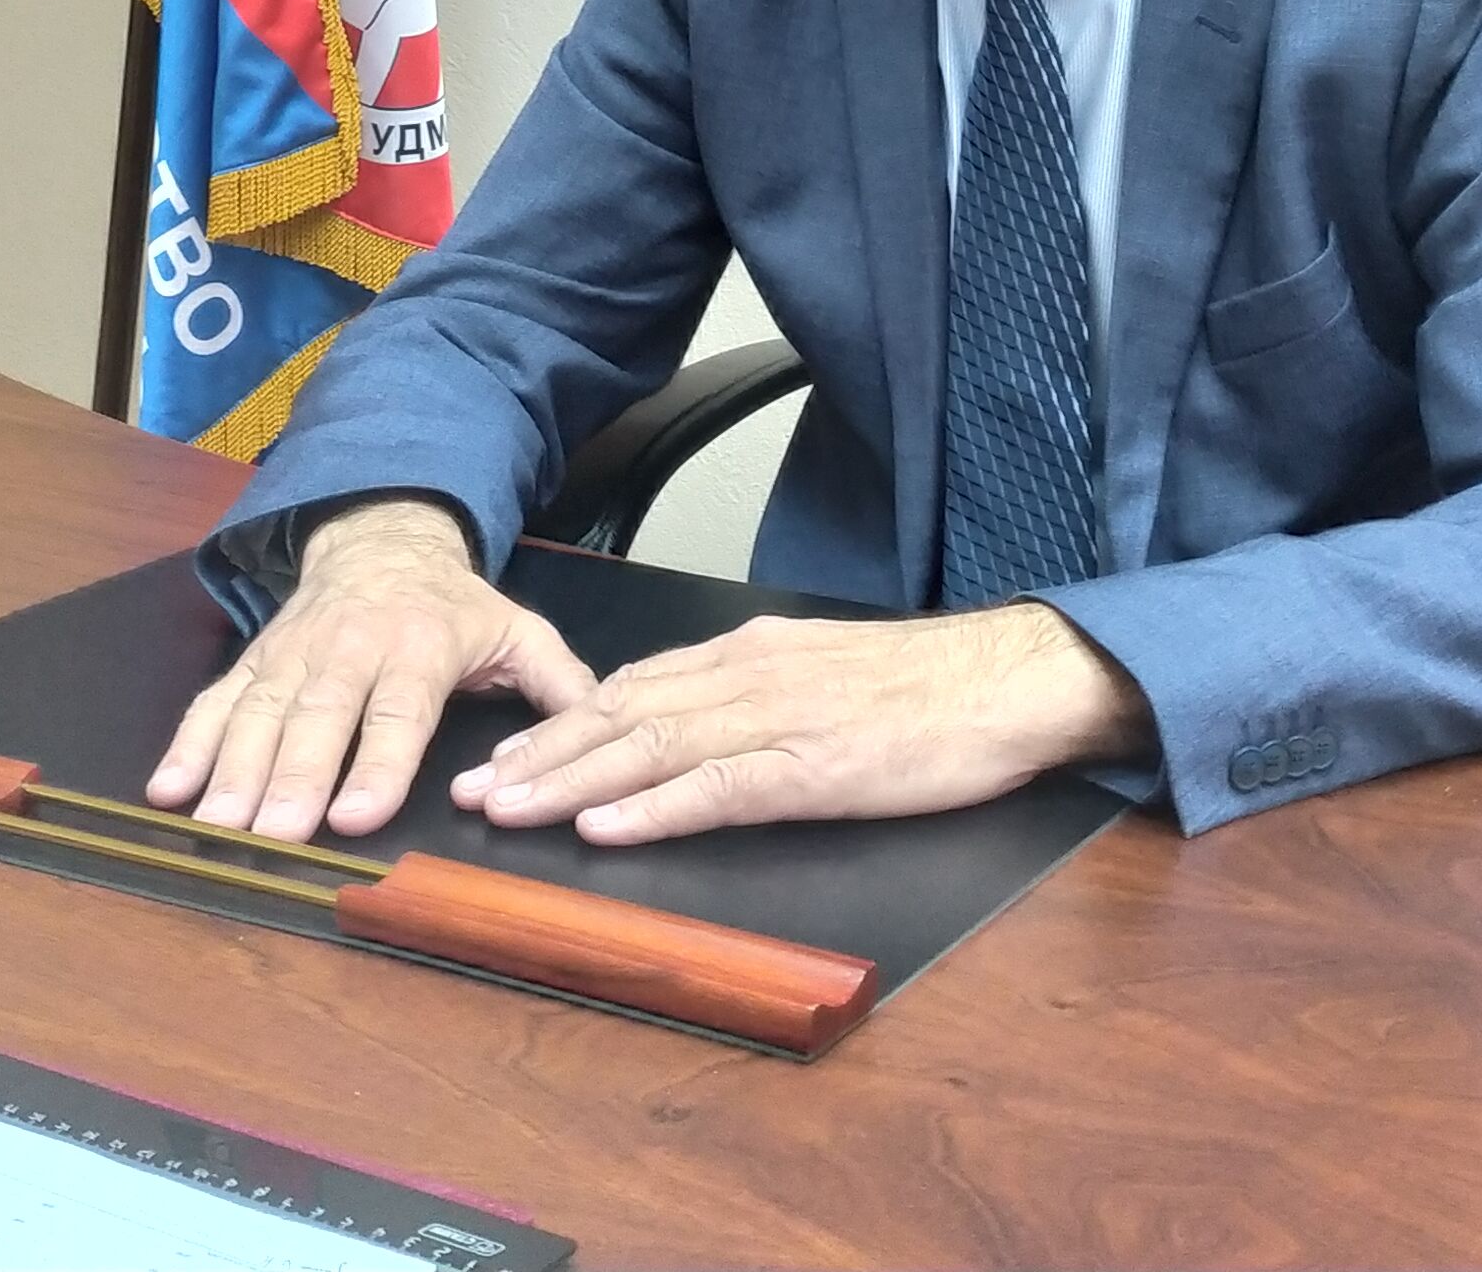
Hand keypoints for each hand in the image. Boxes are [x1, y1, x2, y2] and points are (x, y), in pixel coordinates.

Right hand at [146, 497, 595, 840]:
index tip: (355, 816)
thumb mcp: (517, 629)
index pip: (397, 712)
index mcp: (418, 646)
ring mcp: (295, 654)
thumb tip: (597, 735)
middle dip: (289, 779)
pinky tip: (168, 791)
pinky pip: (217, 702)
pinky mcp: (256, 660)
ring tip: (215, 826)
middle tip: (268, 836)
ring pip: (258, 714)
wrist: (382, 537)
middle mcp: (349, 649)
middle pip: (316, 720)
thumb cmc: (453, 604)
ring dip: (232, 772)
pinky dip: (187, 744)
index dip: (375, 764)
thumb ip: (558, 684)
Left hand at [446, 603, 1150, 844]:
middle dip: (540, 756)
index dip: (561, 724)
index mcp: (752, 654)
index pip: (634, 686)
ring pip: (652, 747)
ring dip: (572, 782)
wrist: (1009, 679)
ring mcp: (779, 720)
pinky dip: (655, 809)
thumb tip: (692, 711)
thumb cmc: (928, 687)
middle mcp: (750, 676)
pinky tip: (607, 828)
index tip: (504, 756)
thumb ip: (758, 687)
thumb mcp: (826, 670)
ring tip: (509, 809)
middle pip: (623, 715)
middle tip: (472, 791)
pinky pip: (719, 788)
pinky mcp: (815, 769)